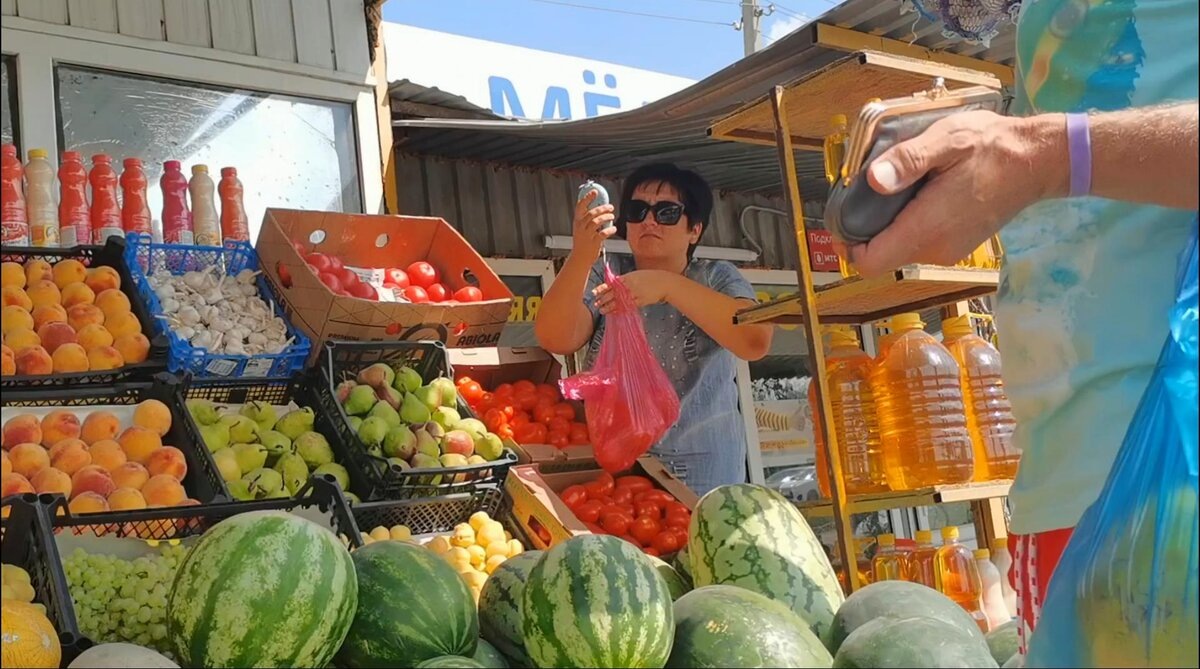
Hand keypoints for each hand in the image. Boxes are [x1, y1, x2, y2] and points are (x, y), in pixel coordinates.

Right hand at [571, 189, 616, 259]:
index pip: (580, 206)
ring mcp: (587, 235)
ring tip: (612, 216)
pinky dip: (610, 230)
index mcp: (577, 222)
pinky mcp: (594, 242)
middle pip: (592, 213)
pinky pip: (603, 233)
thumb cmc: (581, 243)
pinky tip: (614, 228)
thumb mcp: (580, 229)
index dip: (587, 198)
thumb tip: (597, 208)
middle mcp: (581, 227)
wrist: (579, 258)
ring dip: (606, 217)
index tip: (595, 192)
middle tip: (610, 207)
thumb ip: (587, 219)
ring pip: (597, 222)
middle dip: (602, 208)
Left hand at [593, 270, 675, 314]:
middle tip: (596, 304)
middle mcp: (630, 285)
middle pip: (613, 293)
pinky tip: (614, 312)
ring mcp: (635, 294)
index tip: (594, 293)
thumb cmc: (649, 277)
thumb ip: (624, 280)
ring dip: (610, 307)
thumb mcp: (635, 275)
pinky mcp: (640, 301)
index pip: (611, 283)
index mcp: (627, 277)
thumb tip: (612, 285)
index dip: (602, 288)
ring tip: (602, 310)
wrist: (663, 282)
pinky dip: (620, 310)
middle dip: (603, 299)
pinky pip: (628, 307)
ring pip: (619, 302)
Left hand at [839, 111, 1066, 276]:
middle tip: (863, 192)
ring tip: (892, 188)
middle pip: (879, 256)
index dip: (847, 245)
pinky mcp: (956, 245)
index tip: (841, 217)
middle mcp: (935, 249)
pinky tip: (915, 194)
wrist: (1038, 161)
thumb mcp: (947, 140)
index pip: (869, 263)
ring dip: (886, 225)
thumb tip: (872, 180)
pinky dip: (907, 224)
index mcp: (927, 228)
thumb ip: (908, 160)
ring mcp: (947, 250)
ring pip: (898, 249)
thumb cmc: (993, 147)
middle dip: (864, 230)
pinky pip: (917, 242)